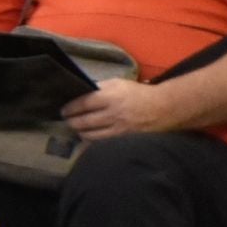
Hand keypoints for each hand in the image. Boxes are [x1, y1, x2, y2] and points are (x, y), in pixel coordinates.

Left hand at [61, 78, 176, 141]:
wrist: (163, 108)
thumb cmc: (138, 93)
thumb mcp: (118, 83)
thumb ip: (99, 87)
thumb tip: (80, 92)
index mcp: (110, 96)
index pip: (83, 103)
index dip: (70, 108)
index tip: (63, 110)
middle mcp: (112, 113)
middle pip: (84, 121)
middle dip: (71, 122)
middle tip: (66, 120)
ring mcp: (118, 129)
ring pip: (90, 135)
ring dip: (79, 132)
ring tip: (75, 128)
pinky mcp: (122, 140)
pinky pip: (101, 143)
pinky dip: (91, 141)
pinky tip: (87, 137)